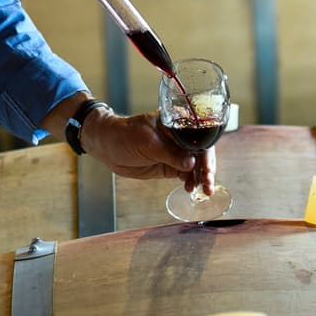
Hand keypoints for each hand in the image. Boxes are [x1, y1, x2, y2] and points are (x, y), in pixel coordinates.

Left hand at [81, 106, 214, 189]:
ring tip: (203, 191)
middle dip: (207, 169)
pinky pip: (185, 175)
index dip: (206, 152)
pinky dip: (191, 182)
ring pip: (195, 166)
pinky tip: (192, 189)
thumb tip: (191, 163)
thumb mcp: (148, 143)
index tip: (207, 167)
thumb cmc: (125, 136)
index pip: (199, 136)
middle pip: (201, 153)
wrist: (107, 148)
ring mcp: (175, 153)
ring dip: (201, 178)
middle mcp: (179, 138)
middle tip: (208, 184)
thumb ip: (169, 153)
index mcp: (176, 124)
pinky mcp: (169, 166)